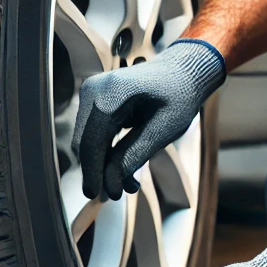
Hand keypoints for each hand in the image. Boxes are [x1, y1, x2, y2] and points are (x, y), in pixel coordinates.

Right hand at [72, 39, 224, 200]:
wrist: (182, 70)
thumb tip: (112, 182)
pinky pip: (92, 132)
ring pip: (86, 140)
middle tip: (118, 194)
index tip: (99, 195)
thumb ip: (136, 154)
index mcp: (112, 92)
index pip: (92, 140)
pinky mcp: (94, 100)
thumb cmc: (179, 96)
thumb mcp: (165, 128)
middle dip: (98, 171)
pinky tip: (123, 168)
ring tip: (127, 184)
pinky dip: (105, 152)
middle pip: (84, 142)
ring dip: (102, 164)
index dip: (94, 171)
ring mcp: (91, 92)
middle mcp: (94, 89)